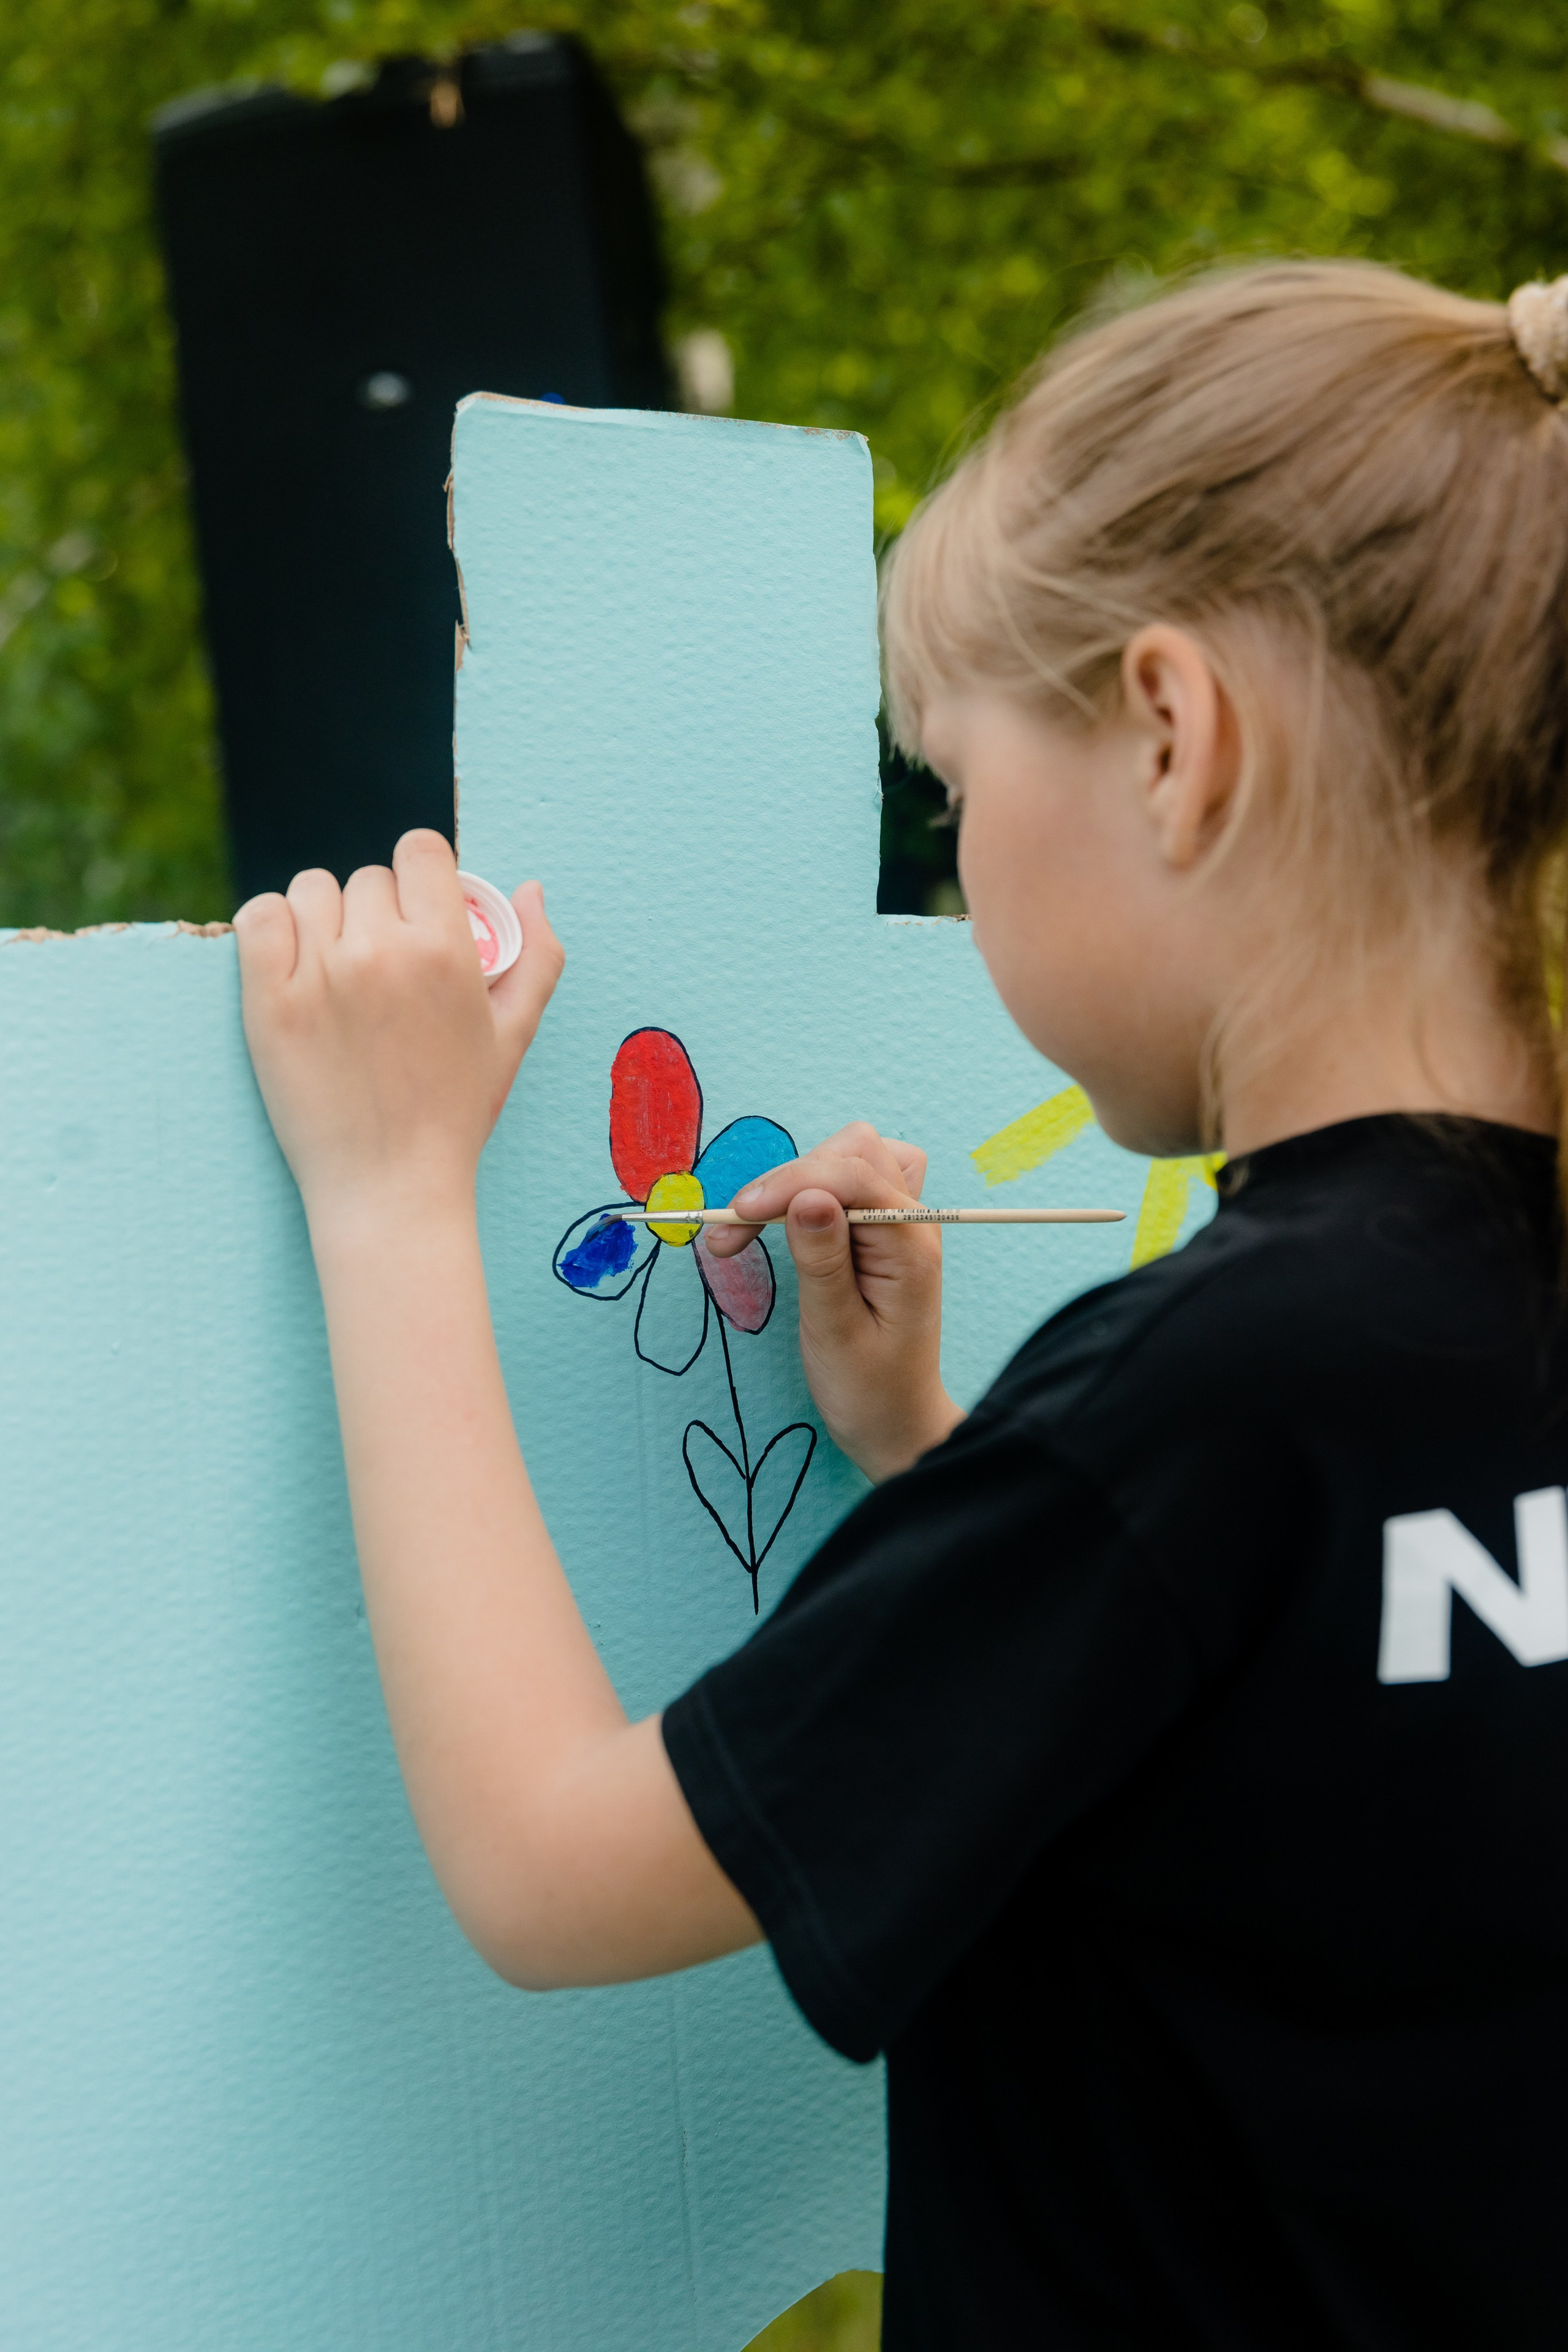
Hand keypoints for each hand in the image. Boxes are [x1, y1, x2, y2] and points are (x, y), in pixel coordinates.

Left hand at [233, 830, 563, 1228]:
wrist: (390, 1185)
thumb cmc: (456, 1111)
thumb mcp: (514, 1035)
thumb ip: (537, 957)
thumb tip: (529, 890)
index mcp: (445, 951)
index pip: (419, 850)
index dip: (420, 871)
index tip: (416, 906)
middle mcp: (382, 951)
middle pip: (368, 878)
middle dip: (378, 910)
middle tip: (381, 964)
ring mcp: (320, 974)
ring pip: (311, 890)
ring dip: (323, 916)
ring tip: (336, 964)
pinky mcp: (268, 1001)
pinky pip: (259, 918)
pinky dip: (272, 926)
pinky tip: (290, 956)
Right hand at [707, 1121, 963, 1481]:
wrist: (896, 1423)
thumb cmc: (868, 1389)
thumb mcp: (836, 1333)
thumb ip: (823, 1262)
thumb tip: (807, 1198)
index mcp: (910, 1248)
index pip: (855, 1177)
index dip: (791, 1183)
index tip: (738, 1214)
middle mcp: (911, 1224)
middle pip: (853, 1152)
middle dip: (788, 1178)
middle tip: (735, 1228)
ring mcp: (896, 1223)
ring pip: (847, 1159)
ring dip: (793, 1180)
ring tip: (746, 1227)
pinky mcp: (876, 1231)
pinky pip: (844, 1184)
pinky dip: (804, 1192)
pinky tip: (776, 1223)